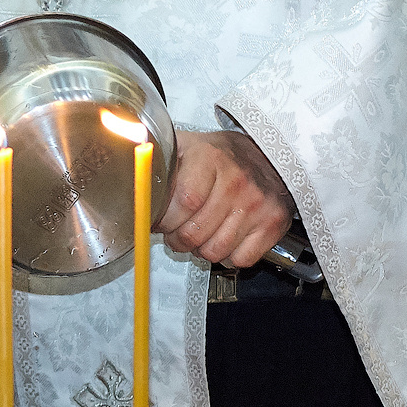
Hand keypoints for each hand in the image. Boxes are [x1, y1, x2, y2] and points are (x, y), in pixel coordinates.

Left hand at [158, 130, 293, 267]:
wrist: (266, 154)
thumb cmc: (219, 155)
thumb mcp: (186, 146)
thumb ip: (158, 160)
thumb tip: (133, 177)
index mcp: (211, 158)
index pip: (184, 202)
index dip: (166, 220)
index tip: (159, 221)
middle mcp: (237, 181)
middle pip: (195, 233)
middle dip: (177, 239)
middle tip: (175, 231)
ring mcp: (258, 205)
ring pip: (215, 251)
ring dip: (199, 249)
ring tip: (197, 234)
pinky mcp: (273, 224)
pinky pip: (240, 259)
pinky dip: (227, 256)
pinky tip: (222, 238)